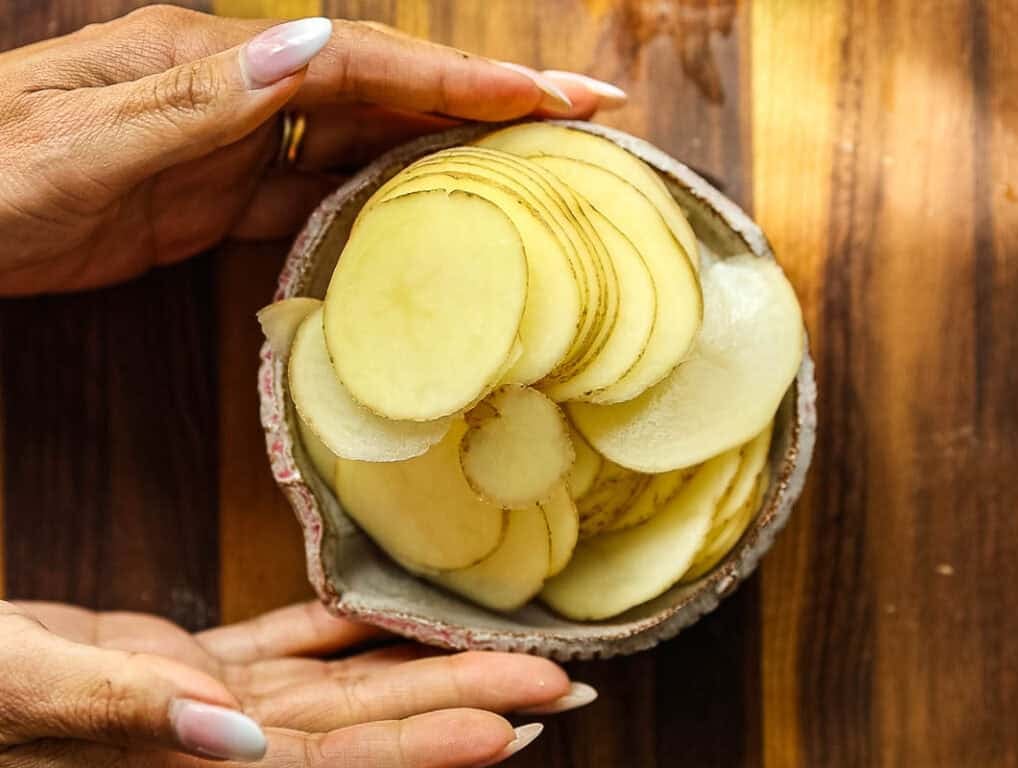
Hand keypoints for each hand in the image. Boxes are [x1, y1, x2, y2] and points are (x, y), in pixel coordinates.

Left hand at [0, 6, 626, 295]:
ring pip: (362, 140)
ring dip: (445, 146)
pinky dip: (378, 198)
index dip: (457, 78)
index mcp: (212, 62)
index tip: (546, 94)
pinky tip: (423, 213)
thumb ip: (197, 102)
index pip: (360, 62)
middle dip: (483, 98)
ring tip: (529, 162)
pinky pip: (318, 193)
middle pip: (383, 91)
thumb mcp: (82, 143)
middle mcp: (237, 91)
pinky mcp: (219, 200)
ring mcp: (232, 146)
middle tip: (577, 114)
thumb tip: (309, 44)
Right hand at [0, 600, 595, 765]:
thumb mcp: (16, 690)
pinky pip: (278, 647)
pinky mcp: (175, 668)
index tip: (514, 729)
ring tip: (505, 656)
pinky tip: (388, 618)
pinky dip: (338, 633)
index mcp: (182, 759)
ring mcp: (201, 706)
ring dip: (419, 668)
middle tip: (559, 686)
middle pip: (363, 724)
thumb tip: (227, 731)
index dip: (425, 748)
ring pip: (335, 685)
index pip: (330, 762)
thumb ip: (119, 711)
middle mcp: (211, 742)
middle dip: (464, 705)